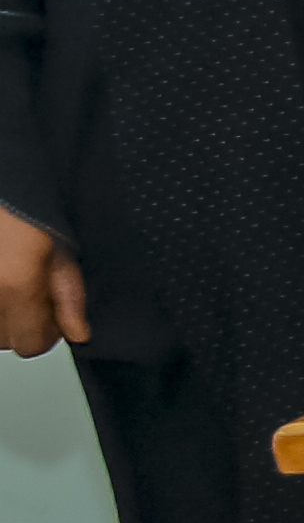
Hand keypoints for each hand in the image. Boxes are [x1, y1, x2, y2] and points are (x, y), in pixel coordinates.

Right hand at [0, 208, 82, 358]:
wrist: (3, 176)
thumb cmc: (27, 201)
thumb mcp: (61, 245)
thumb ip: (69, 293)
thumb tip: (78, 332)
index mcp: (15, 285)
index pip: (31, 346)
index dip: (48, 331)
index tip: (54, 311)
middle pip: (5, 339)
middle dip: (22, 320)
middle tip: (31, 284)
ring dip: (2, 312)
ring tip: (12, 274)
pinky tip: (2, 271)